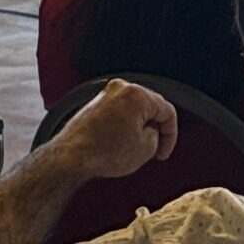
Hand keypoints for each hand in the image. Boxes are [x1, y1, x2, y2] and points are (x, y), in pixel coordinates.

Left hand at [50, 79, 177, 179]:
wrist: (72, 155)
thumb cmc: (103, 151)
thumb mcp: (146, 148)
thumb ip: (157, 134)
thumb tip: (152, 130)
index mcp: (136, 94)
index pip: (167, 112)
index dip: (170, 136)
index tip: (163, 151)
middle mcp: (119, 88)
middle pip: (151, 107)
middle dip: (155, 129)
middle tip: (154, 150)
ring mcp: (105, 93)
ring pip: (135, 110)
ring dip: (139, 127)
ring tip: (134, 148)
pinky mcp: (95, 103)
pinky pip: (120, 111)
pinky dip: (125, 125)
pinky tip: (122, 143)